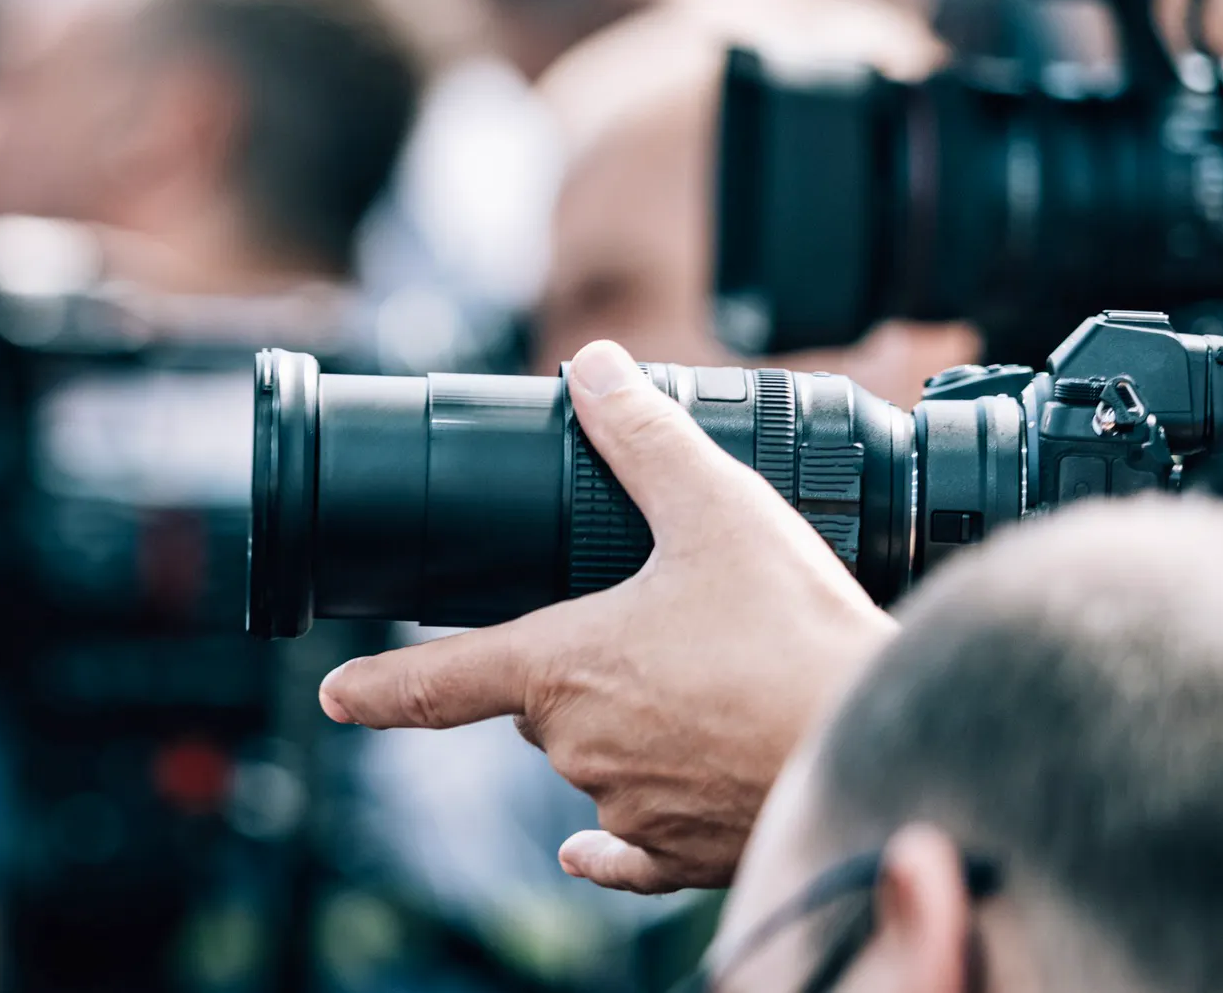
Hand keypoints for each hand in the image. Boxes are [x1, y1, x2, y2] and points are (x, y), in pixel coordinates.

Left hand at [318, 340, 896, 891]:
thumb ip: (645, 437)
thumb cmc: (795, 633)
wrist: (885, 744)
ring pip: (594, 757)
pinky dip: (614, 838)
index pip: (442, 681)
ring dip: (624, 723)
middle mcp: (579, 747)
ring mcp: (630, 808)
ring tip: (709, 679)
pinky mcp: (685, 855)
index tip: (337, 694)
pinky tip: (602, 836)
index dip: (381, 685)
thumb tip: (592, 368)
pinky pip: (627, 849)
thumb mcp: (716, 508)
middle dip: (572, 662)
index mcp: (563, 668)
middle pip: (539, 700)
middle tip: (653, 624)